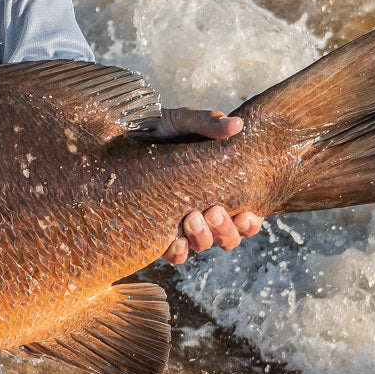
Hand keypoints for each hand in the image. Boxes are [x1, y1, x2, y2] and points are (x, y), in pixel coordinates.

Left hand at [157, 108, 265, 264]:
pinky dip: (177, 252)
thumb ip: (209, 121)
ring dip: (202, 238)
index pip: (246, 217)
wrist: (124, 133)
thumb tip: (236, 125)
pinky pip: (173, 253)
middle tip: (213, 210)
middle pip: (228, 237)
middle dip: (225, 229)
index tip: (245, 213)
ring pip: (203, 245)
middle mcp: (205, 210)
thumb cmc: (162, 127)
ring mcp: (180, 222)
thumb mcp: (185, 120)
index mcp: (221, 189)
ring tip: (192, 217)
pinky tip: (174, 242)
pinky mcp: (156, 229)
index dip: (250, 223)